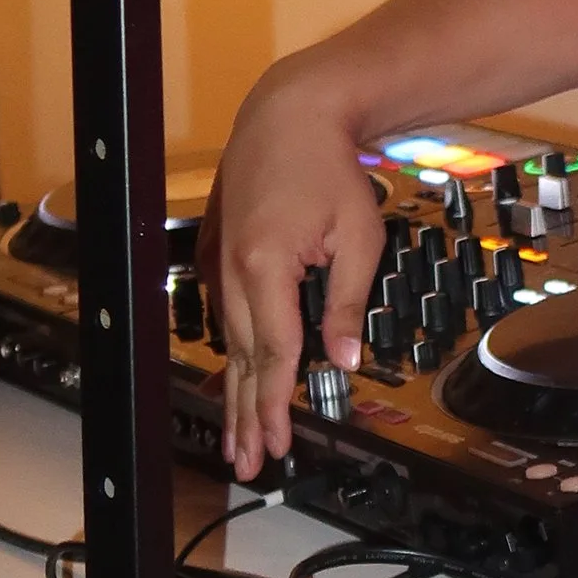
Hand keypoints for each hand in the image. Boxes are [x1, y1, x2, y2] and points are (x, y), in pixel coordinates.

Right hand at [202, 64, 386, 478]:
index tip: (276, 445)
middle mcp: (233, 269)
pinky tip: (237, 379)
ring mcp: (220, 260)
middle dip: (247, 415)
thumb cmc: (331, 169)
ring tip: (238, 437)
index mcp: (266, 266)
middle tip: (249, 463)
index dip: (274, 404)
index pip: (272, 352)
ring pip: (228, 340)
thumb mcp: (358, 236)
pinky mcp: (219, 251)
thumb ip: (346, 302)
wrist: (289, 114)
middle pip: (242, 357)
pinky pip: (225, 314)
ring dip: (236, 390)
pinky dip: (232, 350)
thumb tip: (342, 360)